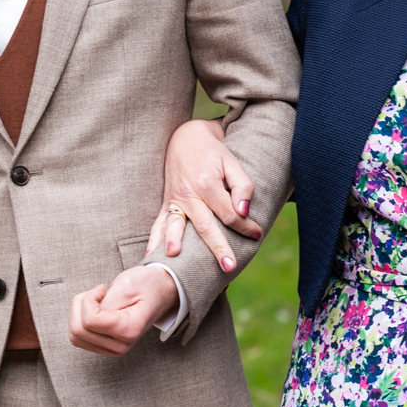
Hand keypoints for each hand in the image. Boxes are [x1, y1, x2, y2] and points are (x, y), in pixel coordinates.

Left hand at [69, 264, 178, 355]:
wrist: (159, 291)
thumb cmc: (145, 285)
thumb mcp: (126, 286)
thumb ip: (106, 304)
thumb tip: (88, 316)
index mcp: (129, 330)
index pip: (90, 320)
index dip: (88, 299)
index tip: (102, 288)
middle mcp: (121, 345)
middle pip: (78, 330)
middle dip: (80, 305)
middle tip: (98, 293)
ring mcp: (113, 348)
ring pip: (75, 336)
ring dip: (78, 313)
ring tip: (97, 300)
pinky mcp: (105, 346)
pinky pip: (79, 337)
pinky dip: (80, 320)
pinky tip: (95, 310)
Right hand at [147, 119, 259, 271]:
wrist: (185, 140)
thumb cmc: (213, 154)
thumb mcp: (232, 163)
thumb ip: (242, 186)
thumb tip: (243, 211)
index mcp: (207, 183)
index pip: (228, 213)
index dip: (245, 225)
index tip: (256, 233)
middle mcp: (188, 194)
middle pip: (204, 225)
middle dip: (218, 247)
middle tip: (230, 266)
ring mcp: (174, 200)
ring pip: (176, 226)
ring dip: (175, 242)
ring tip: (174, 260)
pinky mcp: (167, 204)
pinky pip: (158, 224)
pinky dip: (154, 240)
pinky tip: (149, 256)